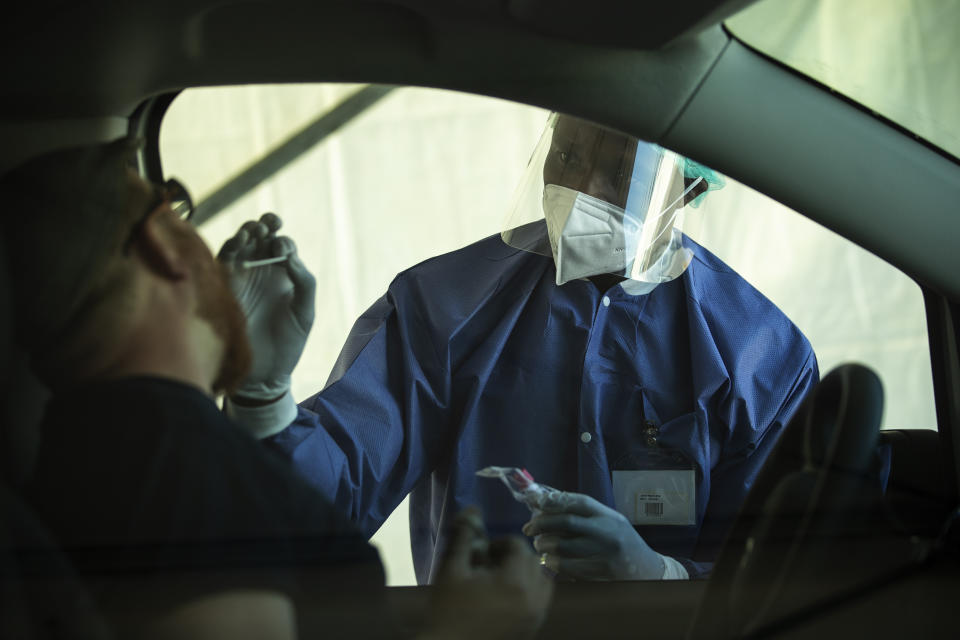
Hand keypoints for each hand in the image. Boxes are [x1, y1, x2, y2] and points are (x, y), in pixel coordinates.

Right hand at [217, 214, 314, 401]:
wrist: (265, 374)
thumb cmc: (288, 344)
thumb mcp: (305, 313)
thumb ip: (304, 283)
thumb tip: (291, 256)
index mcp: (283, 276)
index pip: (281, 245)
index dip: (282, 240)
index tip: (283, 250)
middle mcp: (261, 272)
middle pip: (260, 238)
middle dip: (264, 225)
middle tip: (269, 224)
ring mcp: (241, 279)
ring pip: (240, 244)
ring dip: (246, 232)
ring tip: (253, 231)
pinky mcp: (224, 288)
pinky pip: (223, 261)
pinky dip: (230, 247)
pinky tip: (239, 242)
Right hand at [422, 509, 552, 639]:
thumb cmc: (448, 609)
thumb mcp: (452, 568)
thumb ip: (465, 537)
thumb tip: (472, 509)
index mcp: (515, 582)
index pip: (518, 546)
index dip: (499, 543)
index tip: (481, 553)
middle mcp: (534, 599)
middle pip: (532, 562)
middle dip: (513, 556)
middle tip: (488, 564)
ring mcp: (535, 617)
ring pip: (543, 581)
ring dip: (525, 572)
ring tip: (500, 579)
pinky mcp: (533, 630)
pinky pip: (541, 601)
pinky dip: (530, 591)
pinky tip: (505, 597)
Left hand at [522, 492, 664, 580]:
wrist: (648, 572)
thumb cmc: (623, 543)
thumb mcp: (610, 522)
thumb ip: (584, 514)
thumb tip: (546, 505)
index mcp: (608, 517)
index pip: (577, 502)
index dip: (553, 501)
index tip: (535, 503)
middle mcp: (606, 533)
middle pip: (566, 522)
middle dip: (542, 524)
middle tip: (528, 528)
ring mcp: (603, 555)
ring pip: (562, 547)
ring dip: (544, 545)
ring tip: (539, 544)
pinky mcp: (598, 575)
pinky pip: (567, 568)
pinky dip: (553, 563)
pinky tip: (549, 561)